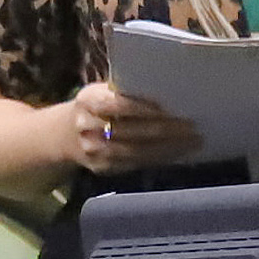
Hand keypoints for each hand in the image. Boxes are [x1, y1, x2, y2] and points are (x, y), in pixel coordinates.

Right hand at [69, 80, 201, 174]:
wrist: (65, 133)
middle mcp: (88, 125)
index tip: (171, 109)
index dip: (145, 108)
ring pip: (136, 151)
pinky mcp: (102, 167)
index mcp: (89, 100)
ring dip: (168, 148)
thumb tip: (169, 91)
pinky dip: (160, 158)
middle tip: (193, 127)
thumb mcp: (103, 92)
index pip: (118, 104)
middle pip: (131, 130)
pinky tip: (179, 153)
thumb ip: (127, 92)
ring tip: (193, 142)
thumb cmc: (98, 107)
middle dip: (166, 130)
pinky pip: (136, 164)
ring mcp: (93, 150)